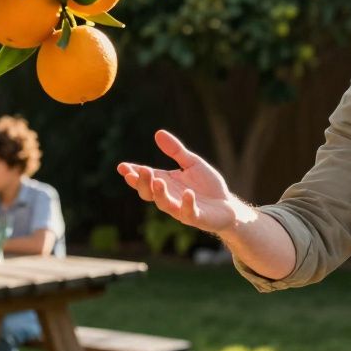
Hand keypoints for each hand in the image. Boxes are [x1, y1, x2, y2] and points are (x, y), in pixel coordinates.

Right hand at [117, 130, 238, 233]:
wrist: (228, 206)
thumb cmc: (208, 186)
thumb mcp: (192, 163)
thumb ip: (176, 151)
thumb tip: (158, 133)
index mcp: (166, 183)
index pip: (145, 178)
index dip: (133, 173)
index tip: (122, 166)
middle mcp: (169, 197)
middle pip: (148, 193)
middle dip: (142, 183)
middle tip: (140, 171)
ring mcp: (181, 208)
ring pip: (164, 204)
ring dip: (159, 193)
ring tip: (157, 181)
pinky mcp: (196, 217)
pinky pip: (188, 212)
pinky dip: (186, 203)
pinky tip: (187, 193)